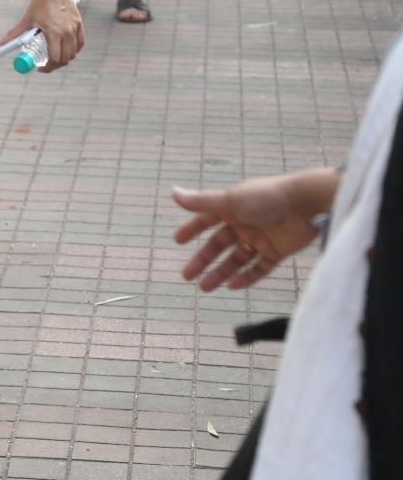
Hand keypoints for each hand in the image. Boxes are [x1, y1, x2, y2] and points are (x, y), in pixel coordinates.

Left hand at [0, 0, 83, 70]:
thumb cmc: (39, 3)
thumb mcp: (27, 19)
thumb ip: (14, 33)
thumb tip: (0, 43)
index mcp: (54, 33)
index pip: (54, 59)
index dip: (48, 68)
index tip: (41, 68)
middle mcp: (67, 32)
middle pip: (65, 59)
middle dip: (55, 65)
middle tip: (47, 65)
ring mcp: (74, 28)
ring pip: (74, 52)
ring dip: (65, 58)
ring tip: (56, 58)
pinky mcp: (79, 23)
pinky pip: (80, 42)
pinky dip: (75, 49)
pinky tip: (67, 50)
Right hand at [173, 176, 322, 291]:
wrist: (307, 205)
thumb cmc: (267, 197)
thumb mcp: (231, 200)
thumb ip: (202, 201)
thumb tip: (173, 192)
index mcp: (232, 207)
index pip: (207, 219)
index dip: (192, 228)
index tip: (178, 240)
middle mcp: (244, 223)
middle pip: (219, 244)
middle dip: (203, 259)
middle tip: (187, 276)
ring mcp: (260, 238)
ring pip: (236, 259)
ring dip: (221, 272)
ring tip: (205, 287)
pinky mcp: (276, 251)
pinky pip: (258, 268)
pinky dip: (246, 277)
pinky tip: (233, 286)